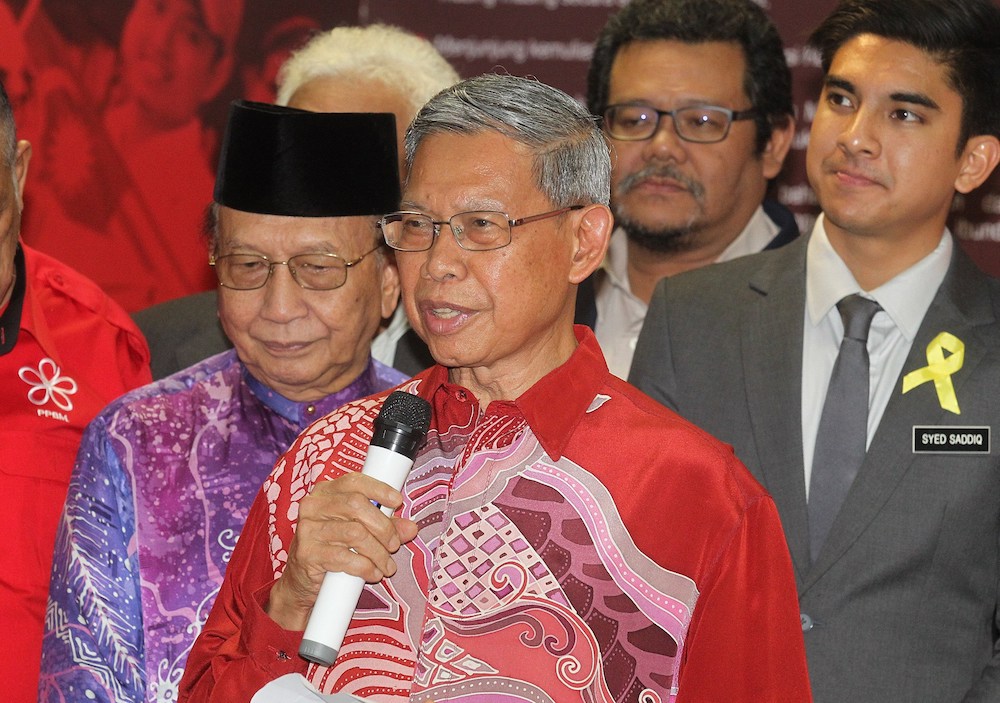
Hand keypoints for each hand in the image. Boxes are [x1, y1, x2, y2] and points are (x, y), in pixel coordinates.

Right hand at [265, 472, 418, 630]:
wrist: (300, 582)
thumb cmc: (331, 550)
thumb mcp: (358, 533)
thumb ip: (384, 526)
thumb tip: (411, 527)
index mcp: (325, 493)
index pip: (354, 482)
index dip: (379, 489)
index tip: (397, 501)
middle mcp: (313, 506)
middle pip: (357, 506)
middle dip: (383, 527)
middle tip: (394, 545)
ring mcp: (308, 530)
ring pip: (355, 533)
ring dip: (378, 552)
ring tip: (387, 565)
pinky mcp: (308, 554)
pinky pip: (345, 558)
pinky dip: (366, 567)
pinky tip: (373, 573)